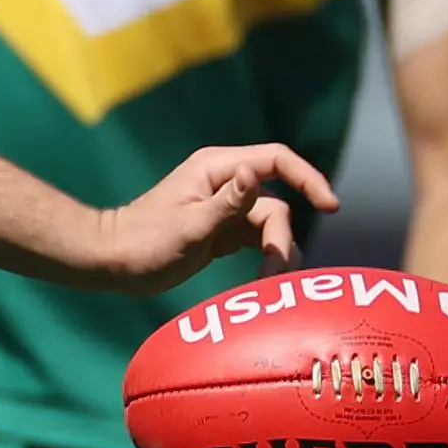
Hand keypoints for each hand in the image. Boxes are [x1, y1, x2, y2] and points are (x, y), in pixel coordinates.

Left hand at [99, 144, 340, 293]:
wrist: (115, 262)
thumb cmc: (145, 242)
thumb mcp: (190, 225)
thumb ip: (228, 202)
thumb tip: (256, 172)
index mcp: (217, 168)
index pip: (277, 160)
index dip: (309, 179)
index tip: (332, 206)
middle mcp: (226, 183)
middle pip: (278, 205)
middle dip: (282, 240)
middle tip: (273, 277)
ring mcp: (226, 208)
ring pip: (272, 227)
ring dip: (276, 254)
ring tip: (266, 286)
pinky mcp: (224, 232)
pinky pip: (259, 242)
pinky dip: (266, 260)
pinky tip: (264, 284)